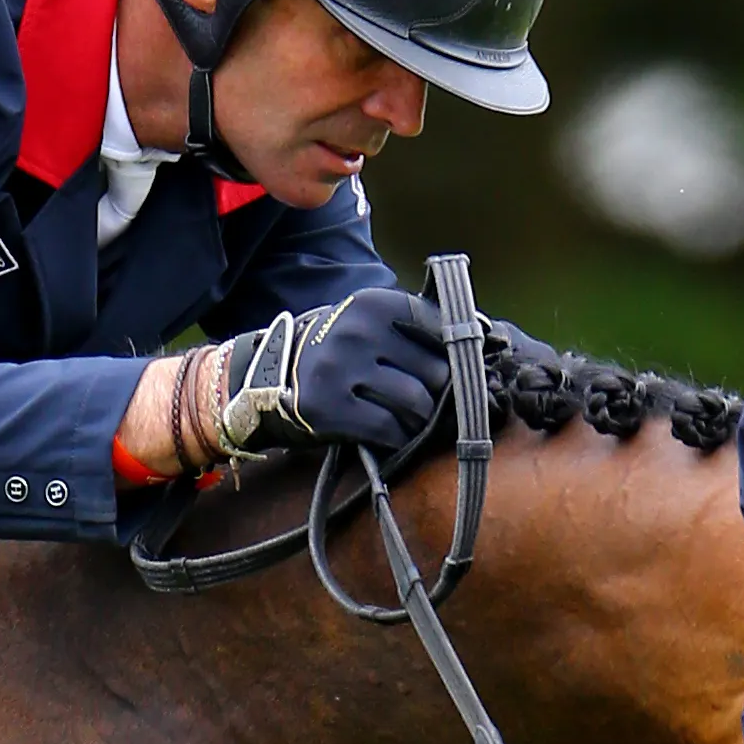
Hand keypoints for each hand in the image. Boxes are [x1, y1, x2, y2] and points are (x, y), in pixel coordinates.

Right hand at [213, 284, 450, 461]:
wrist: (263, 379)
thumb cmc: (331, 353)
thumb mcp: (365, 324)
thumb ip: (412, 330)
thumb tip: (479, 342)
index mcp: (372, 304)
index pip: (441, 328)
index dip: (454, 355)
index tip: (455, 370)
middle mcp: (357, 332)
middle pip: (436, 371)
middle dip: (438, 394)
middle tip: (430, 404)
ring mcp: (341, 370)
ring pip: (416, 403)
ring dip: (419, 420)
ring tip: (409, 421)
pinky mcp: (329, 409)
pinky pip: (389, 431)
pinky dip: (398, 439)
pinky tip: (390, 436)